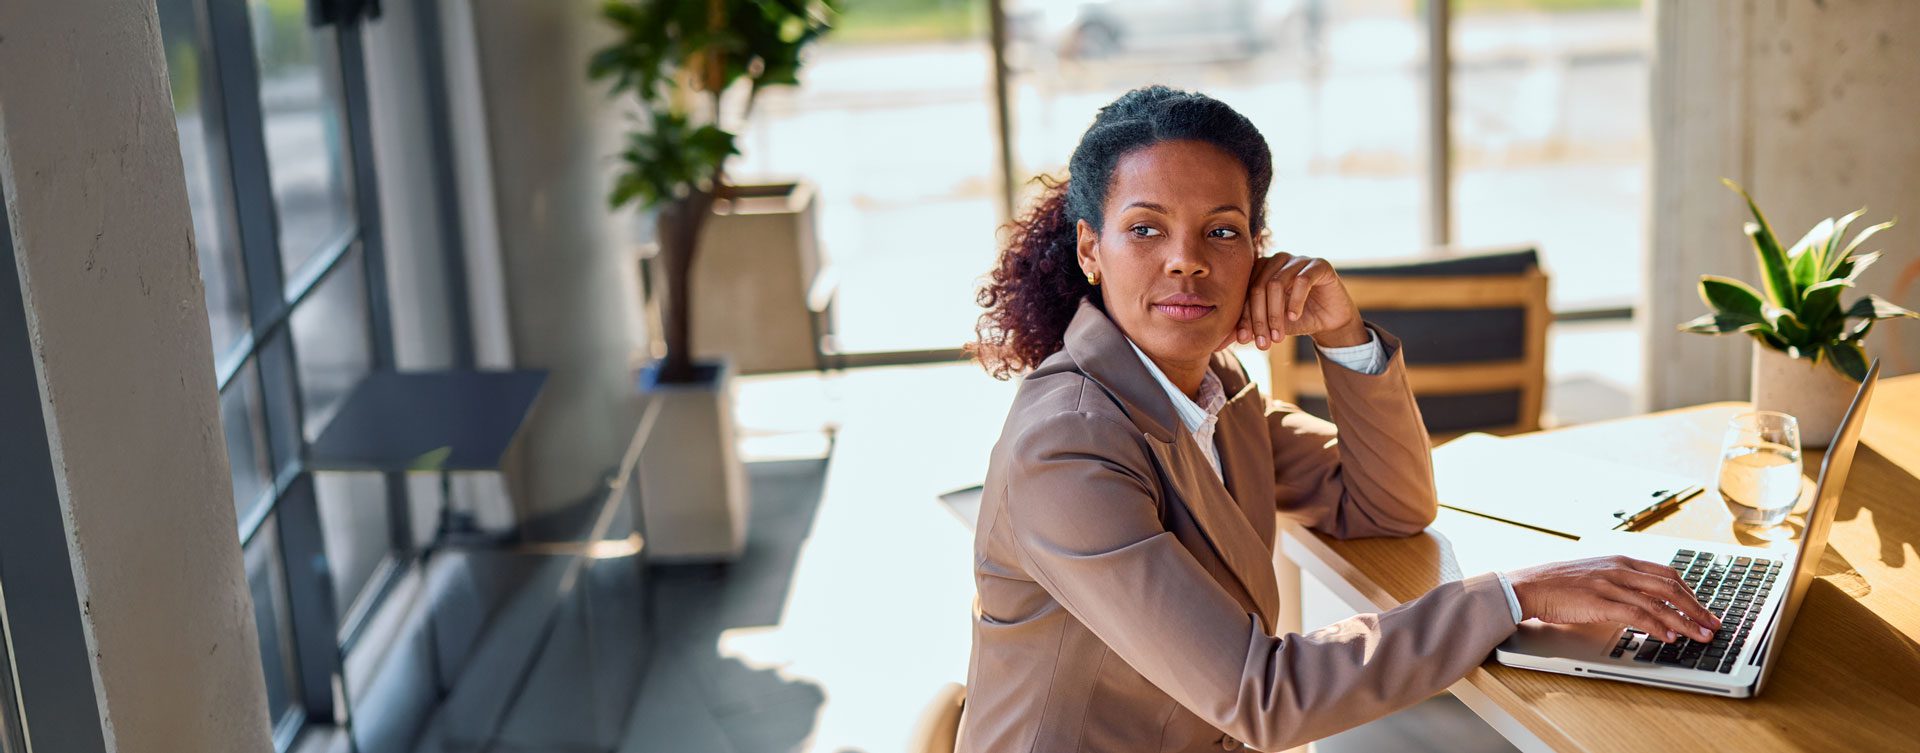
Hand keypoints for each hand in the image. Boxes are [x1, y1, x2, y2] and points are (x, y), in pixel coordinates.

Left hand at [1230, 252, 1364, 350]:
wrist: (1329, 320)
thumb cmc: (1295, 320)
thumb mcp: (1268, 327)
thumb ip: (1245, 330)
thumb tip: (1216, 345)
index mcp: (1260, 270)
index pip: (1245, 291)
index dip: (1243, 316)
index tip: (1244, 340)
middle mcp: (1277, 260)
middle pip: (1258, 286)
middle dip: (1259, 319)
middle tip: (1263, 343)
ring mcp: (1298, 260)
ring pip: (1277, 283)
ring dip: (1275, 314)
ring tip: (1278, 336)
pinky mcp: (1319, 265)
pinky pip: (1302, 280)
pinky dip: (1296, 301)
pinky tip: (1294, 318)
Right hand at [1506, 556, 1720, 642]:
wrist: (1529, 585)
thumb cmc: (1557, 584)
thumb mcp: (1594, 576)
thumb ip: (1617, 584)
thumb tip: (1640, 603)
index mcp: (1620, 561)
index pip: (1666, 574)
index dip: (1690, 592)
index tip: (1702, 608)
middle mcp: (1620, 569)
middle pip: (1671, 587)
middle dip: (1696, 608)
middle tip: (1713, 624)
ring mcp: (1611, 584)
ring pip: (1659, 602)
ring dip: (1685, 621)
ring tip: (1700, 635)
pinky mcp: (1600, 602)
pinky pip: (1637, 614)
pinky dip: (1658, 626)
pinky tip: (1670, 637)